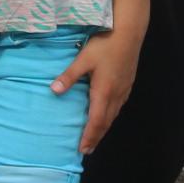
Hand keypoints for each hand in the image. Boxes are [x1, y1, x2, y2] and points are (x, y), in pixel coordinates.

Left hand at [50, 26, 142, 153]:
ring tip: (95, 136)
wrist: (129, 32)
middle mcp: (116, 95)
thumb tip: (53, 90)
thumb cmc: (105, 44)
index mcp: (104, 92)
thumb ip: (69, 76)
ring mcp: (124, 89)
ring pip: (114, 115)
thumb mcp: (83, 59)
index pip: (96, 121)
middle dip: (96, 137)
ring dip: (104, 128)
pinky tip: (106, 114)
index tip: (83, 150)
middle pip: (106, 122)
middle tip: (87, 150)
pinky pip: (118, 106)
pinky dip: (110, 116)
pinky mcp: (128, 83)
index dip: (89, 137)